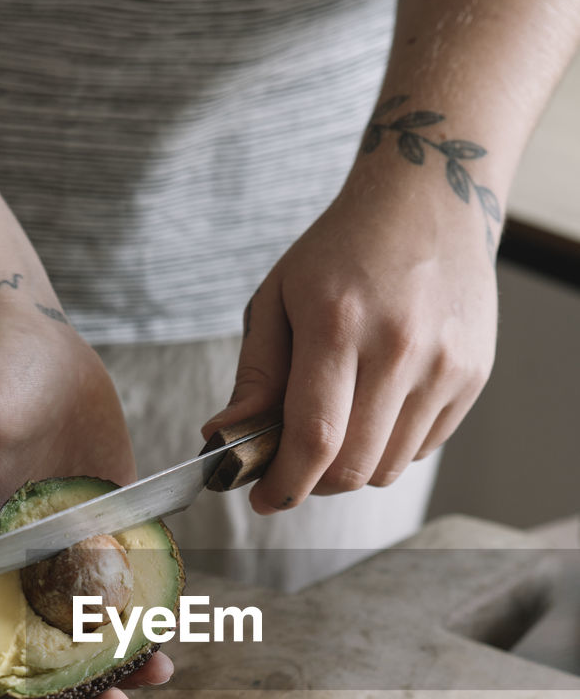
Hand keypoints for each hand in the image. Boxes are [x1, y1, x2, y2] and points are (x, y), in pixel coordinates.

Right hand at [0, 302, 172, 698]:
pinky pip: (127, 579)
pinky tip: (173, 629)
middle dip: (71, 691)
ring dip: (117, 660)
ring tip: (155, 675)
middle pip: (38, 647)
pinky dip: (146, 610)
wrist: (29, 333)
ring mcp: (63, 546)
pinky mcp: (107, 523)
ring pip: (88, 624)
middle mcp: (15, 559)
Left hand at [202, 170, 498, 511]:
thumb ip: (255, 375)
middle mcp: (401, 346)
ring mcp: (445, 363)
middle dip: (313, 485)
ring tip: (335, 429)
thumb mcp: (278, 298)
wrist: (430, 199)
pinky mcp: (473, 374)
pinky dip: (389, 446)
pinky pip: (422, 448)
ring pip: (388, 468)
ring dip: (351, 468)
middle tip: (292, 469)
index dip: (284, 484)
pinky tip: (376, 406)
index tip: (262, 499)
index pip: (314, 438)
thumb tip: (225, 437)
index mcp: (339, 323)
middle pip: (354, 468)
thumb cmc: (341, 252)